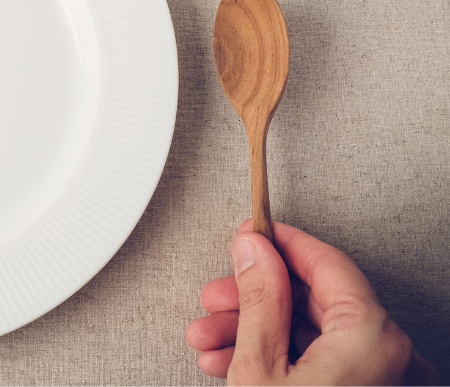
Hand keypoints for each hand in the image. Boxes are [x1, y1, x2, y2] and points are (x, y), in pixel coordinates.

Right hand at [186, 220, 437, 384]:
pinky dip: (282, 360)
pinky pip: (328, 364)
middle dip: (254, 299)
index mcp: (374, 336)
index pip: (326, 263)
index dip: (279, 244)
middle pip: (318, 301)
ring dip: (257, 333)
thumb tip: (254, 251)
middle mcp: (394, 357)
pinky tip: (235, 362)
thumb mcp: (259, 367)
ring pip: (317, 336)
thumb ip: (258, 299)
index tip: (251, 234)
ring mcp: (385, 382)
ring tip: (211, 339)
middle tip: (218, 294)